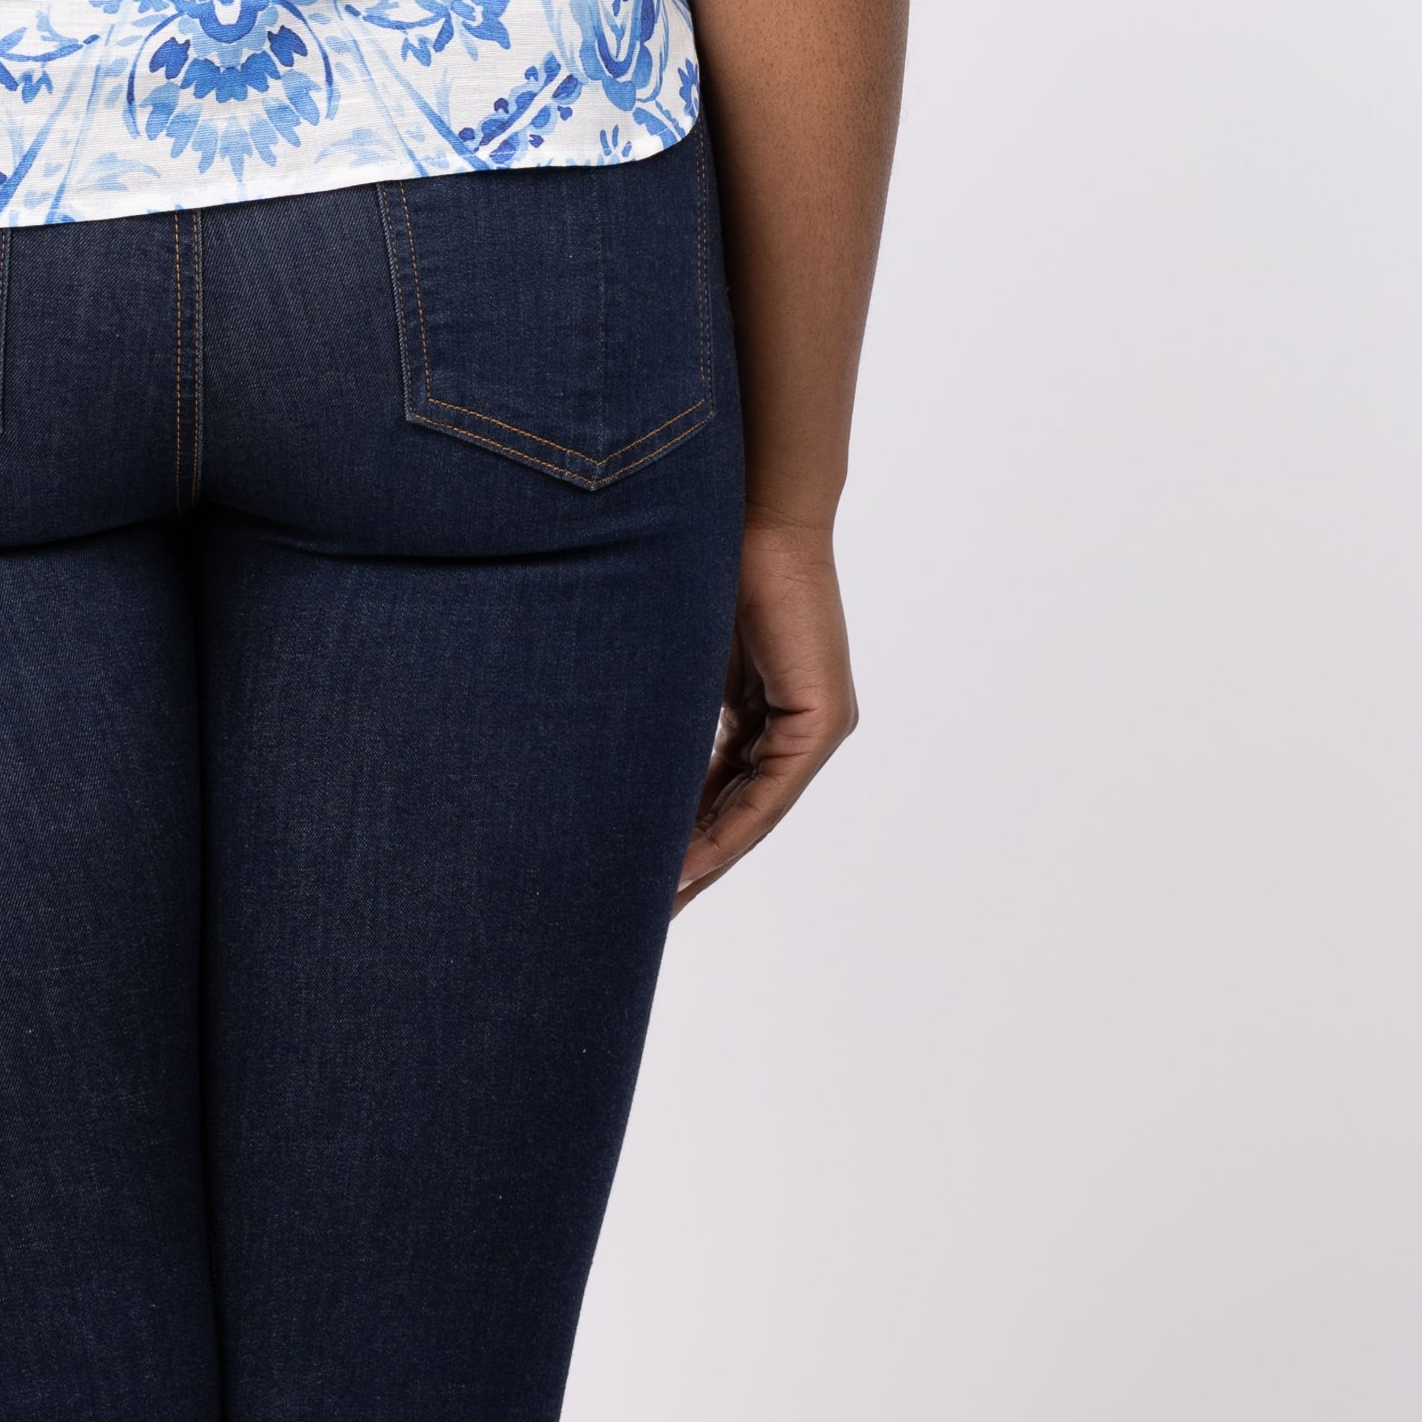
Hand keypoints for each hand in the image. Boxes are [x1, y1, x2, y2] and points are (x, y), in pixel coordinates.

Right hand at [674, 516, 858, 911]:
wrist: (756, 512)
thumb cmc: (709, 564)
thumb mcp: (680, 654)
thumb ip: (665, 705)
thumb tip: (601, 737)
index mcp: (765, 707)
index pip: (722, 787)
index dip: (683, 833)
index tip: (641, 872)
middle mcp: (798, 723)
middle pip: (741, 811)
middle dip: (695, 861)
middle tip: (649, 909)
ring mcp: (816, 724)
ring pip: (755, 810)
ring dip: (708, 856)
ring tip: (662, 899)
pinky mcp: (821, 718)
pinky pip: (770, 791)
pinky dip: (729, 828)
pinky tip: (690, 860)